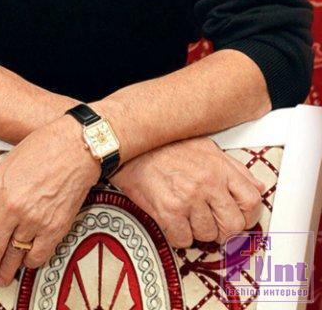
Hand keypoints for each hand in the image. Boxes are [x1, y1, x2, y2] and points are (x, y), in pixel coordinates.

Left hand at [0, 115, 99, 289]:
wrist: (76, 147)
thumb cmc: (43, 149)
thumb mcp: (4, 165)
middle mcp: (12, 208)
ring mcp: (34, 219)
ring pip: (12, 259)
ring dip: (3, 273)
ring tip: (0, 278)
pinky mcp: (55, 228)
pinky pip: (37, 256)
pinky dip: (29, 263)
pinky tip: (25, 260)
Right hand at [111, 137, 265, 247]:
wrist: (130, 147)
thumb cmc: (167, 147)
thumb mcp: (206, 147)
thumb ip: (234, 168)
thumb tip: (258, 187)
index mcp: (219, 166)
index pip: (252, 201)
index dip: (249, 215)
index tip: (239, 217)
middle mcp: (207, 182)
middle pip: (233, 225)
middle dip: (224, 230)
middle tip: (211, 222)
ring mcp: (188, 198)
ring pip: (208, 235)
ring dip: (198, 230)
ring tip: (186, 214)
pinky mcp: (168, 211)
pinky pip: (184, 240)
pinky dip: (178, 235)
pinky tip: (173, 219)